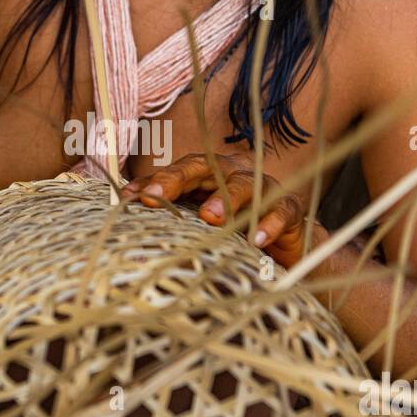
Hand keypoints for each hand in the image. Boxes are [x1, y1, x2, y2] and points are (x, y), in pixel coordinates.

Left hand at [121, 151, 310, 268]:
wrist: (284, 249)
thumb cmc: (236, 228)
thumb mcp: (200, 219)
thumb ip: (171, 208)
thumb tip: (127, 199)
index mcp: (211, 173)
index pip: (181, 169)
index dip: (157, 180)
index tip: (132, 197)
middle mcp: (235, 174)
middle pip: (207, 167)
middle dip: (179, 179)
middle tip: (156, 197)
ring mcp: (265, 188)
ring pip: (245, 185)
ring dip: (226, 199)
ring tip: (209, 217)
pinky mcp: (289, 209)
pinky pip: (281, 212)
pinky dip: (268, 224)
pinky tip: (255, 240)